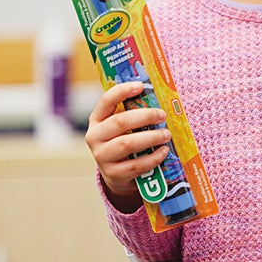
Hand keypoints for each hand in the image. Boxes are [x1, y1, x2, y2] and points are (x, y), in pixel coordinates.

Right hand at [85, 81, 171, 210]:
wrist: (117, 175)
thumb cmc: (124, 142)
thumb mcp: (123, 128)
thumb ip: (134, 114)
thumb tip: (160, 97)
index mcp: (97, 120)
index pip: (106, 101)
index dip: (122, 91)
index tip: (140, 86)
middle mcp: (95, 137)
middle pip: (120, 122)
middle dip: (144, 116)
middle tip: (162, 115)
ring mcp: (102, 157)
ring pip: (127, 144)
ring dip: (150, 137)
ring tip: (166, 134)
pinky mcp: (113, 174)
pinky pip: (136, 165)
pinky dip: (152, 158)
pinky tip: (164, 152)